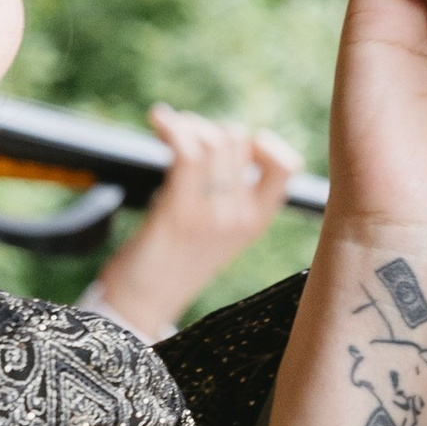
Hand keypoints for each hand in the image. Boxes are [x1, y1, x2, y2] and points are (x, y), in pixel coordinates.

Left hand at [90, 110, 299, 340]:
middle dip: (207, 127)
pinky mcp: (179, 213)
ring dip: (187, 125)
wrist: (140, 304)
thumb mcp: (214, 228)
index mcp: (256, 221)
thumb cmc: (170, 260)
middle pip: (237, 139)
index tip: (232, 146)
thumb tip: (219, 135)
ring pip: (213, 139)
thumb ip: (226, 191)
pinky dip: (172, 127)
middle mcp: (241, 217)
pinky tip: (159, 122)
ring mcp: (213, 216)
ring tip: (168, 131)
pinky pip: (188, 151)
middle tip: (181, 135)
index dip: (261, 142)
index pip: (286, 165)